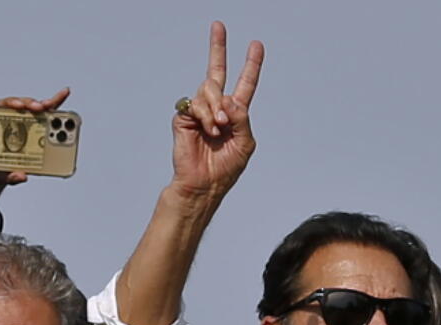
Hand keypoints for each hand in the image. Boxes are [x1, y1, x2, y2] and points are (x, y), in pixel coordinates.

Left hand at [0, 88, 71, 230]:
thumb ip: (9, 175)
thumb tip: (21, 176)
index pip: (4, 106)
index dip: (12, 103)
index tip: (20, 106)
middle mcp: (12, 121)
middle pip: (23, 106)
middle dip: (33, 104)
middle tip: (41, 108)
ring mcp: (25, 124)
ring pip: (37, 110)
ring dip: (48, 108)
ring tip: (58, 113)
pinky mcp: (36, 130)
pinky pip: (48, 116)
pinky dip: (57, 106)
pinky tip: (64, 95)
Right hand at [170, 21, 263, 199]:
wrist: (202, 184)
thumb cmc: (224, 168)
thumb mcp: (245, 143)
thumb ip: (243, 118)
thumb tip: (229, 99)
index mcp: (235, 114)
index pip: (244, 84)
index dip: (251, 65)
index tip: (256, 45)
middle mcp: (217, 108)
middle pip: (216, 71)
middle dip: (218, 48)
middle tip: (218, 25)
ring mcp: (199, 111)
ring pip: (209, 90)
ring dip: (217, 108)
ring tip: (219, 128)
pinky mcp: (184, 117)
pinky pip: (196, 104)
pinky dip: (206, 116)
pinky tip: (209, 130)